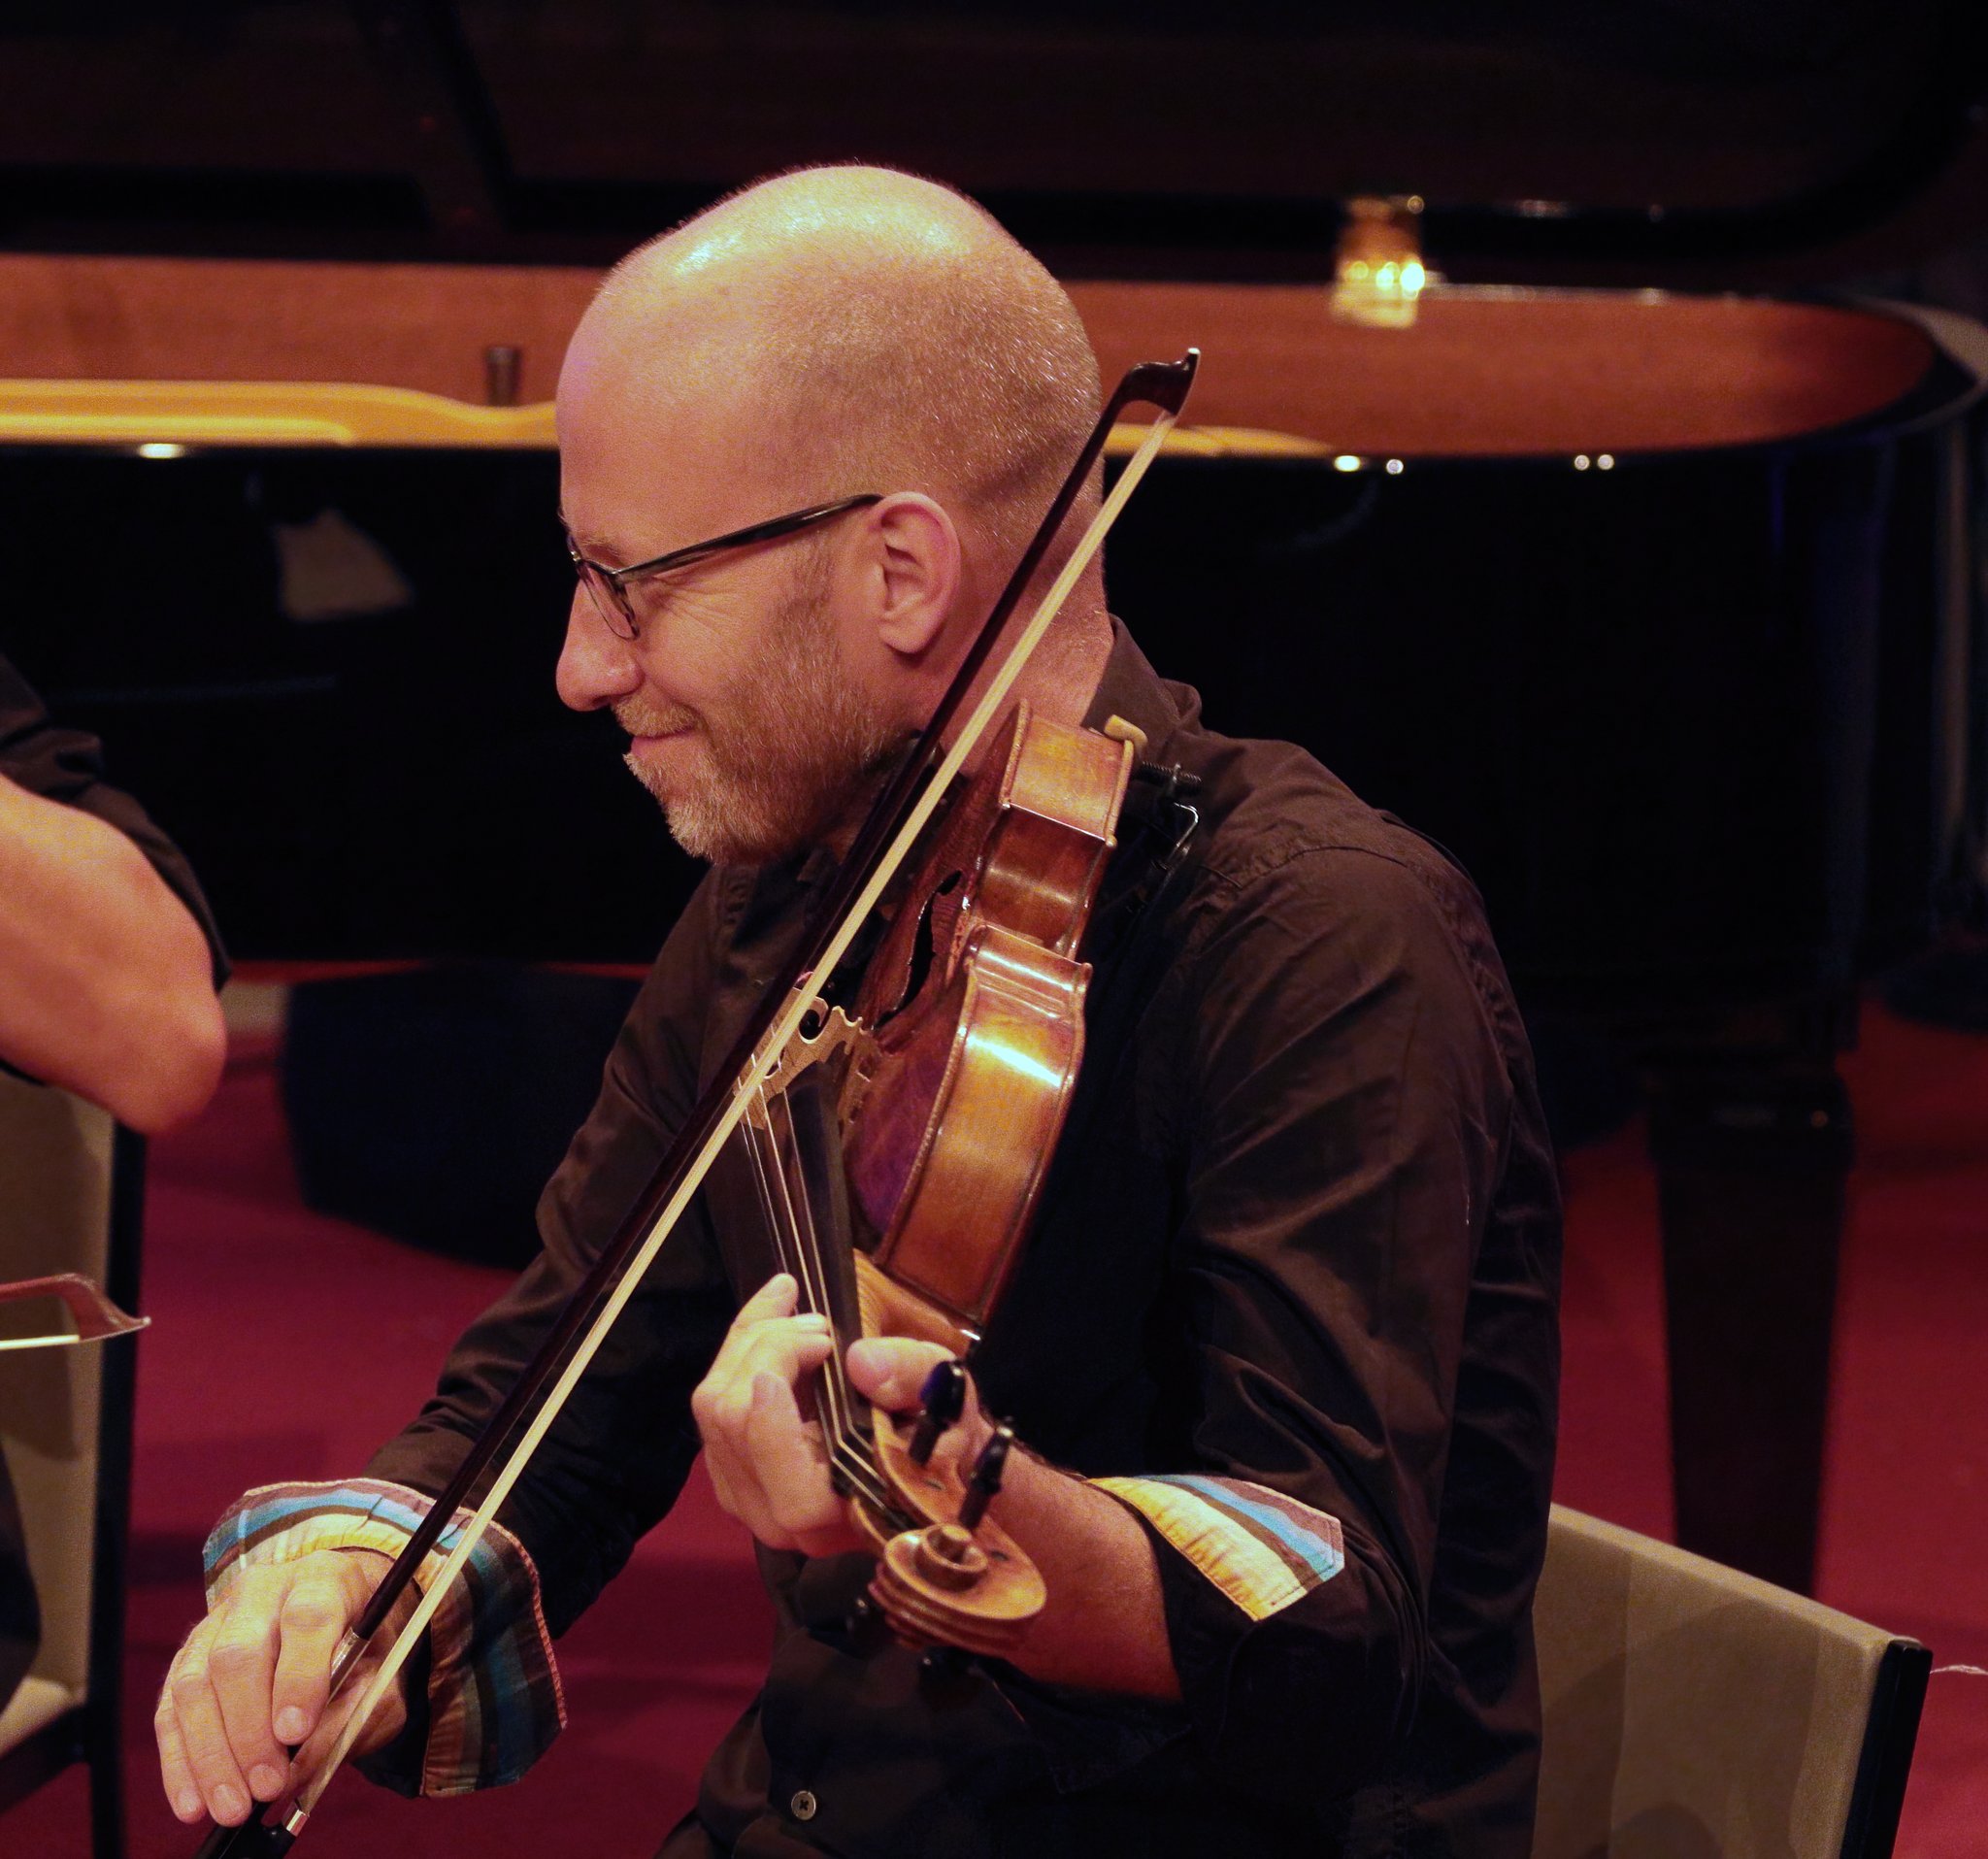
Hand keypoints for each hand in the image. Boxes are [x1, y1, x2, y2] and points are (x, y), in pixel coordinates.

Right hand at [155, 1548, 413, 1825]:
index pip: (307, 1617)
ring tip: (232, 1807)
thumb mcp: (380, 1680)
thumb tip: (293, 1771)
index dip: (299, 1677)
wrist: (343, 1620)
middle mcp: (264, 1590)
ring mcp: (217, 1620)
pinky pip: (170, 1710)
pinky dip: (179, 1761)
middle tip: (266, 1786)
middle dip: (248, 1730)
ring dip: (210, 1755)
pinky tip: (192, 1802)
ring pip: (195, 1683)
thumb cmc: (367, 1652)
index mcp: (325, 1580)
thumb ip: (346, 1717)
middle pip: (238, 1653)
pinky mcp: (187, 1656)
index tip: (296, 1733)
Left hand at [692, 1273, 989, 1555]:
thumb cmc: (940, 1432)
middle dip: (768, 1350)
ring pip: (713, 1412)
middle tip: (816, 1316)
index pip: (792, 1492)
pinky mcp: (729, 1472)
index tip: (815, 1345)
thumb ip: (913, 1377)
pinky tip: (772, 1321)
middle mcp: (785, 1523)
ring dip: (748, 1344)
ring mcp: (747, 1499)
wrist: (925, 1455)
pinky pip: (710, 1408)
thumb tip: (862, 1364)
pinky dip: (736, 1353)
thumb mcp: (948, 1397)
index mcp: (845, 1519)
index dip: (780, 1422)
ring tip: (794, 1307)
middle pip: (735, 1429)